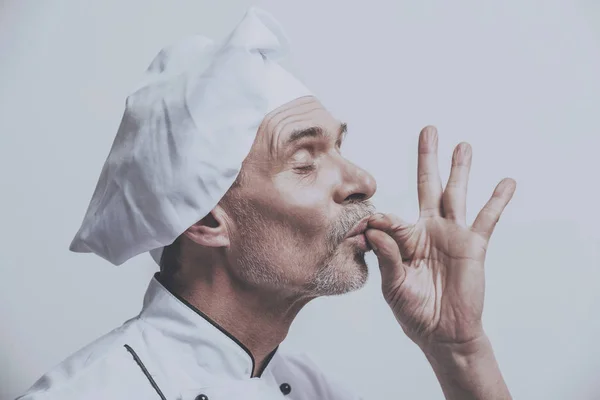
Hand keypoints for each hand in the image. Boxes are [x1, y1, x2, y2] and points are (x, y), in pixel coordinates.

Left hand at [365, 126, 515, 349]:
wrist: (443, 332)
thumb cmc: (414, 311)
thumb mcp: (393, 286)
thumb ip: (386, 257)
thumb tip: (372, 228)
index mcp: (404, 239)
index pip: (388, 218)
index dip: (375, 221)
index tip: (362, 226)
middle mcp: (428, 230)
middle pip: (428, 186)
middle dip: (428, 158)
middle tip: (429, 130)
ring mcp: (452, 235)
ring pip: (456, 194)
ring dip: (460, 169)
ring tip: (463, 145)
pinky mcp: (473, 245)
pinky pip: (487, 219)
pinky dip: (497, 201)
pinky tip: (506, 182)